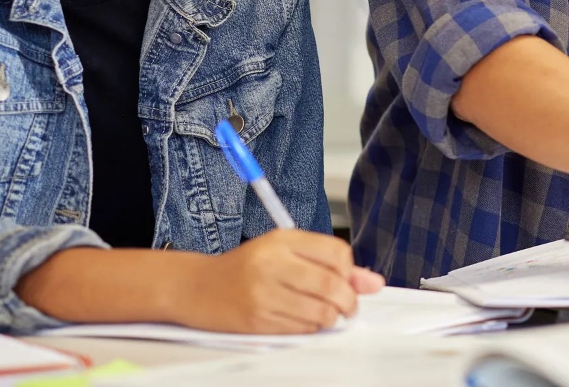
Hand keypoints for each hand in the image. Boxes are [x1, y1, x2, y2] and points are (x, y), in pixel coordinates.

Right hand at [177, 229, 385, 333]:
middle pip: (332, 285)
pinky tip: (304, 320)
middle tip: (348, 306)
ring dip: (332, 317)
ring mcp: (263, 293)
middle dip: (349, 301)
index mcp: (282, 239)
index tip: (346, 279)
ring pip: (320, 311)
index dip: (350, 271)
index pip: (337, 253)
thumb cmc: (245, 268)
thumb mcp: (285, 253)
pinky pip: (301, 329)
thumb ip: (330, 265)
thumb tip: (374, 282)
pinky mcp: (256, 320)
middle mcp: (272, 263)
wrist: (195, 287)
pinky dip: (312, 328)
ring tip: (327, 314)